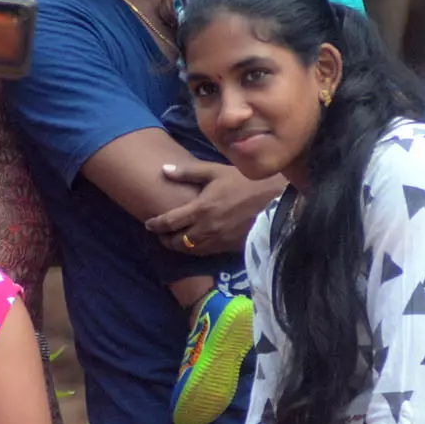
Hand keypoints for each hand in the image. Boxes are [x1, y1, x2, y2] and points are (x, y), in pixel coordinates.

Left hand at [144, 160, 277, 254]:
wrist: (276, 201)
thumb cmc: (245, 182)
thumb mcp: (216, 171)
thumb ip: (188, 172)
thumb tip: (164, 170)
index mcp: (200, 209)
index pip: (169, 222)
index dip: (155, 224)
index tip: (148, 224)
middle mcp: (206, 229)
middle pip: (177, 241)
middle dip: (165, 239)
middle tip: (160, 234)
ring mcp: (218, 241)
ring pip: (191, 250)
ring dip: (179, 247)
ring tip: (174, 240)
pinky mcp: (230, 247)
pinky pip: (206, 253)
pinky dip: (196, 250)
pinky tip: (195, 244)